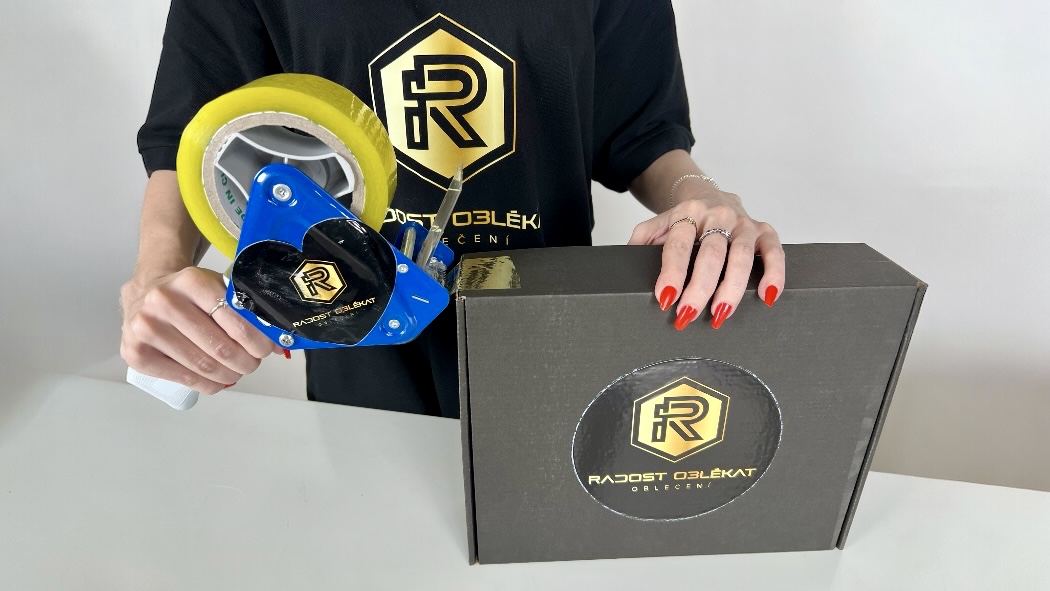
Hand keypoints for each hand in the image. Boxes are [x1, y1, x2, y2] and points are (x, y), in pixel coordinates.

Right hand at [120, 267, 278, 393]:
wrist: (144, 294)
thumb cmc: (188, 295)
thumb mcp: (215, 288)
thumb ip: (243, 308)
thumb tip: (278, 341)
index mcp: (191, 281)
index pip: (236, 320)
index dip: (257, 341)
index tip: (265, 349)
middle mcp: (164, 302)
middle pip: (221, 348)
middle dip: (246, 361)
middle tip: (252, 363)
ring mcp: (146, 328)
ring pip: (204, 366)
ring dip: (230, 375)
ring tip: (236, 371)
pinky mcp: (136, 353)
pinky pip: (185, 378)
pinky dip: (209, 384)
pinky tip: (217, 380)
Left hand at [628, 189, 784, 329]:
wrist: (707, 194)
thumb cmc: (681, 221)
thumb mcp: (655, 225)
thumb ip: (640, 242)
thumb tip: (624, 266)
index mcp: (687, 213)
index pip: (679, 245)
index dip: (672, 273)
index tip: (665, 298)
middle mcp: (717, 215)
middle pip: (711, 254)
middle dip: (700, 288)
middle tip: (688, 315)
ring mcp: (743, 223)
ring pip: (742, 257)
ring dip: (731, 289)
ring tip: (719, 315)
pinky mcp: (765, 231)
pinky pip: (775, 252)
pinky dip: (775, 274)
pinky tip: (766, 297)